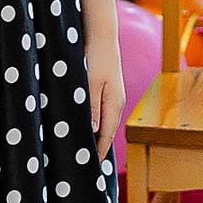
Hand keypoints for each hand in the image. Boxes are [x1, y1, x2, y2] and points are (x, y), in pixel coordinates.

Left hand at [86, 29, 126, 160]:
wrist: (101, 34)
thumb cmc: (96, 56)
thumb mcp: (91, 83)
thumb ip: (92, 107)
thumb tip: (95, 131)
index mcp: (114, 103)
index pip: (107, 135)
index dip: (99, 152)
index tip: (91, 168)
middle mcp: (116, 102)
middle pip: (107, 131)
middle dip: (99, 147)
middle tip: (86, 165)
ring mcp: (112, 95)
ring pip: (105, 122)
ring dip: (97, 135)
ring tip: (86, 150)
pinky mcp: (106, 88)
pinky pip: (102, 112)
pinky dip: (96, 122)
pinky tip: (87, 125)